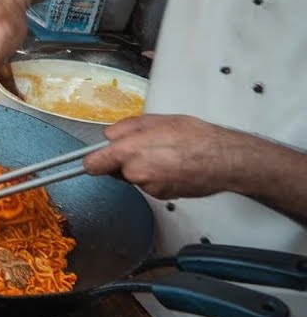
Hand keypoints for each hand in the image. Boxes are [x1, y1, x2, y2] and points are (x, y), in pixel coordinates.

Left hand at [83, 115, 257, 199]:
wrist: (224, 159)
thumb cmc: (195, 137)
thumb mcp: (154, 120)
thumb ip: (124, 128)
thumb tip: (109, 135)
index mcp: (128, 151)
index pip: (92, 164)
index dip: (92, 160)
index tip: (91, 159)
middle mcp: (135, 173)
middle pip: (115, 169)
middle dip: (123, 160)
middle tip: (144, 147)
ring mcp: (149, 187)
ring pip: (134, 177)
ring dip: (142, 168)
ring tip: (165, 154)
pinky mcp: (162, 196)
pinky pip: (150, 184)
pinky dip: (157, 177)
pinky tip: (173, 166)